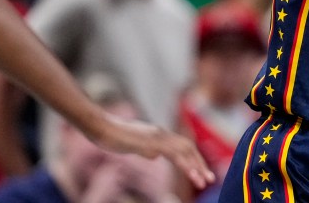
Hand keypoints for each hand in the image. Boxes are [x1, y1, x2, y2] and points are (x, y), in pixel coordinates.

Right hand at [89, 113, 213, 189]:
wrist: (100, 126)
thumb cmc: (112, 136)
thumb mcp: (134, 145)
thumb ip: (147, 149)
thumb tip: (156, 156)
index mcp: (159, 135)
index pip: (183, 147)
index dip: (193, 160)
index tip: (202, 174)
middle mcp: (162, 134)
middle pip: (188, 147)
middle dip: (200, 164)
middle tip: (209, 180)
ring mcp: (157, 136)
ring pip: (183, 150)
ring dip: (195, 167)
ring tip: (202, 181)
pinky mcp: (150, 141)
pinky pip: (171, 153)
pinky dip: (182, 163)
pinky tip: (188, 173)